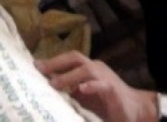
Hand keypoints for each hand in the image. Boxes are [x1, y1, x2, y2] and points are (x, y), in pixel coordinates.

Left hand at [36, 51, 154, 121]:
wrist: (133, 109)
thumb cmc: (106, 103)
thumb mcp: (84, 97)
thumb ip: (69, 91)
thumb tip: (46, 89)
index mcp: (88, 69)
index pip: (68, 60)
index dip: (52, 61)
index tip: (33, 65)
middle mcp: (95, 68)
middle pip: (75, 57)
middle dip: (56, 62)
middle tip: (38, 69)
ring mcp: (104, 77)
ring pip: (86, 69)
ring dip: (69, 76)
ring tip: (54, 83)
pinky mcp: (112, 89)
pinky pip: (101, 85)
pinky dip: (91, 86)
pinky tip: (81, 89)